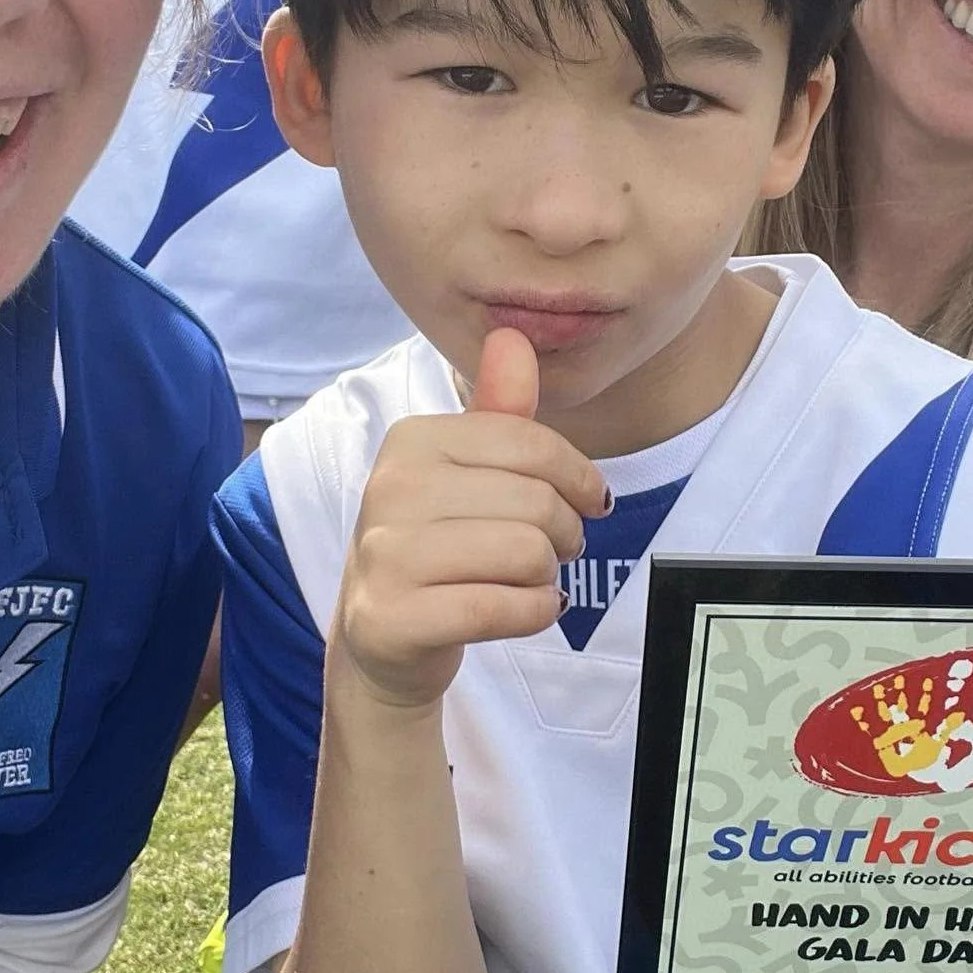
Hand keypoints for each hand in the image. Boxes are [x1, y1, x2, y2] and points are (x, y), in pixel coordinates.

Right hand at [332, 328, 609, 710]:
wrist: (384, 636)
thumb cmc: (440, 544)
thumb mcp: (469, 471)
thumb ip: (500, 410)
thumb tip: (513, 336)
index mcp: (412, 440)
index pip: (531, 444)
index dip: (580, 477)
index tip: (589, 502)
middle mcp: (389, 489)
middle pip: (537, 503)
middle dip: (565, 534)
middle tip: (555, 551)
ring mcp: (384, 556)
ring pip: (526, 555)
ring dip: (548, 576)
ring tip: (530, 579)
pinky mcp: (392, 618)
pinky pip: (504, 608)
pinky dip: (533, 613)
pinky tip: (524, 609)